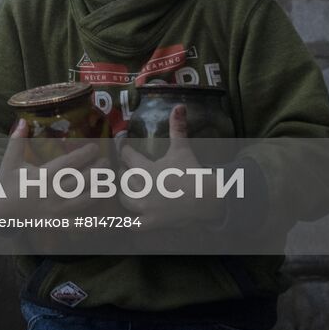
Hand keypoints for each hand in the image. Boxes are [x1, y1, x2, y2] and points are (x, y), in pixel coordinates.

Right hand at [0, 119, 106, 218]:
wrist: (0, 211)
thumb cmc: (7, 183)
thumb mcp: (9, 161)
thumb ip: (16, 141)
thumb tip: (22, 120)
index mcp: (42, 177)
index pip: (67, 164)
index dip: (83, 155)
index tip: (95, 147)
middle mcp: (51, 194)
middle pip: (80, 181)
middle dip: (96, 171)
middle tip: (107, 162)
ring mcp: (55, 211)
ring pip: (83, 201)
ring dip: (99, 191)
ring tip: (110, 181)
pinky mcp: (57, 223)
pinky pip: (78, 224)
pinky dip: (93, 221)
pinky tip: (105, 215)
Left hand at [117, 105, 225, 228]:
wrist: (206, 197)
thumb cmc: (191, 171)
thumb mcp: (182, 148)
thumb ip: (177, 127)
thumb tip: (179, 105)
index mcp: (145, 169)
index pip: (126, 156)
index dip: (125, 151)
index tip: (125, 149)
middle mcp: (141, 188)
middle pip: (122, 177)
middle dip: (124, 172)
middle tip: (127, 169)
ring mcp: (145, 207)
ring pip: (124, 198)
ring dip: (124, 192)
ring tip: (127, 188)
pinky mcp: (150, 222)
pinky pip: (132, 223)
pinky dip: (127, 221)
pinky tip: (124, 218)